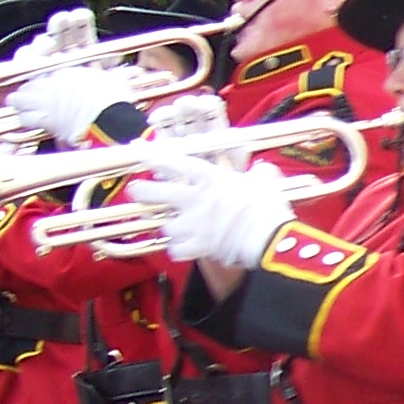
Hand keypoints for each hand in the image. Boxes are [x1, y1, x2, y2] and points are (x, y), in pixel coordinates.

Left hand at [14, 65, 128, 146]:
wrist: (109, 119)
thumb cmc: (114, 101)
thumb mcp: (115, 82)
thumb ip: (112, 78)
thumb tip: (121, 76)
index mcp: (70, 72)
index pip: (48, 73)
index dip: (45, 80)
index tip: (47, 84)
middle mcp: (54, 84)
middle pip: (30, 84)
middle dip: (26, 89)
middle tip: (24, 93)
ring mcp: (47, 101)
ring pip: (21, 98)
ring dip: (19, 102)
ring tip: (16, 104)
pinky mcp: (44, 119)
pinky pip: (25, 118)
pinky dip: (24, 119)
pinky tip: (24, 120)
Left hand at [134, 152, 294, 267]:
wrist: (268, 238)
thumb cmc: (267, 205)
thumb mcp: (266, 179)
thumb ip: (259, 172)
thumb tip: (262, 171)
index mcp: (209, 178)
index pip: (173, 162)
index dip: (152, 156)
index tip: (139, 152)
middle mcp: (193, 199)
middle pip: (154, 194)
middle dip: (140, 192)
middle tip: (135, 191)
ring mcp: (192, 225)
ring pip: (164, 227)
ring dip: (167, 226)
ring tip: (173, 226)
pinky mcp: (197, 248)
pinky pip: (176, 250)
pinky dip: (178, 250)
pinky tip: (183, 248)